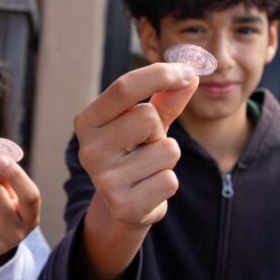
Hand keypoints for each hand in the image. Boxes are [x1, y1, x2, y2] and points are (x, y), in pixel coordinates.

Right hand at [71, 62, 197, 279]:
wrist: (123, 203)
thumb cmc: (136, 150)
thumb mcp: (148, 121)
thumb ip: (167, 97)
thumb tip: (192, 73)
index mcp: (87, 121)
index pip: (124, 87)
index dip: (160, 75)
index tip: (187, 73)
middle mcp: (89, 150)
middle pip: (148, 117)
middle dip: (159, 129)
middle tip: (146, 145)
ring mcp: (103, 180)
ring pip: (166, 150)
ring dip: (167, 158)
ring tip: (147, 167)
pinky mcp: (123, 206)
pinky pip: (169, 180)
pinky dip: (167, 182)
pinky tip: (149, 188)